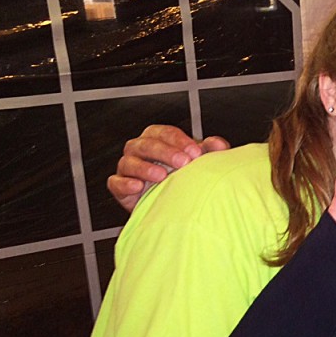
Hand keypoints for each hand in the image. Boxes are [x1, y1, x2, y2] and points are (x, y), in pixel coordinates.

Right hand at [107, 125, 229, 212]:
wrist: (169, 203)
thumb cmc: (181, 175)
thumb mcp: (197, 161)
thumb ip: (208, 150)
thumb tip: (219, 144)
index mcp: (157, 138)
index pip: (165, 132)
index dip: (179, 140)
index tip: (195, 152)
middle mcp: (140, 150)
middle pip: (146, 144)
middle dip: (165, 152)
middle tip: (183, 162)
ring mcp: (128, 167)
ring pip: (129, 161)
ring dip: (145, 168)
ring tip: (162, 176)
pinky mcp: (120, 187)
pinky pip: (116, 182)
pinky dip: (125, 184)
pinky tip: (138, 186)